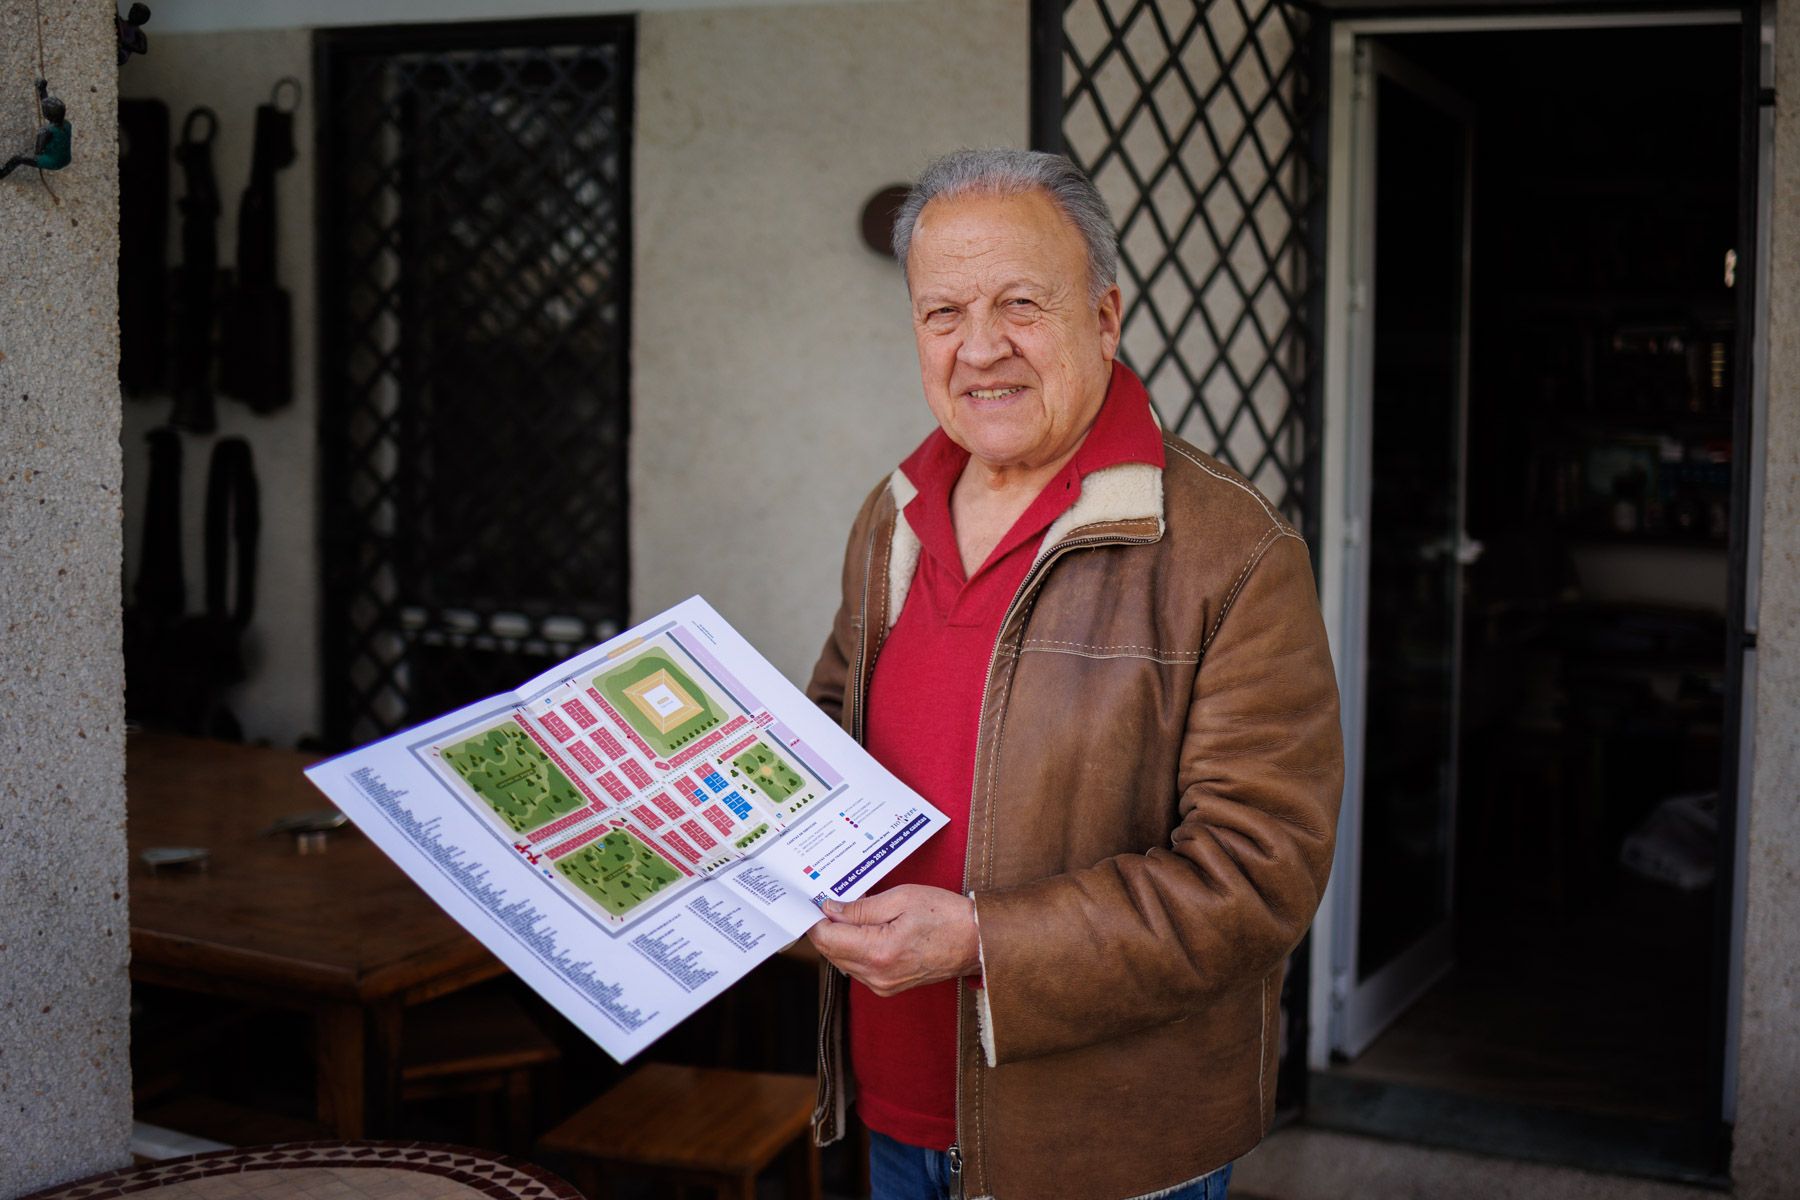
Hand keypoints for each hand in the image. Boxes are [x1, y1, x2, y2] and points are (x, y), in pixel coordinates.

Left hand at [807, 884, 981, 996]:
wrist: (978, 942)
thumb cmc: (946, 916)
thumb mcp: (901, 898)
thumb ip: (861, 907)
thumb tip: (830, 909)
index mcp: (879, 952)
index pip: (827, 938)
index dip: (815, 918)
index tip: (813, 901)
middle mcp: (877, 975)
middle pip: (831, 951)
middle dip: (826, 926)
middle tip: (831, 901)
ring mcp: (883, 985)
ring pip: (842, 961)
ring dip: (839, 938)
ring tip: (849, 912)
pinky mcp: (888, 987)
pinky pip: (858, 968)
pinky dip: (853, 948)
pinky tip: (863, 929)